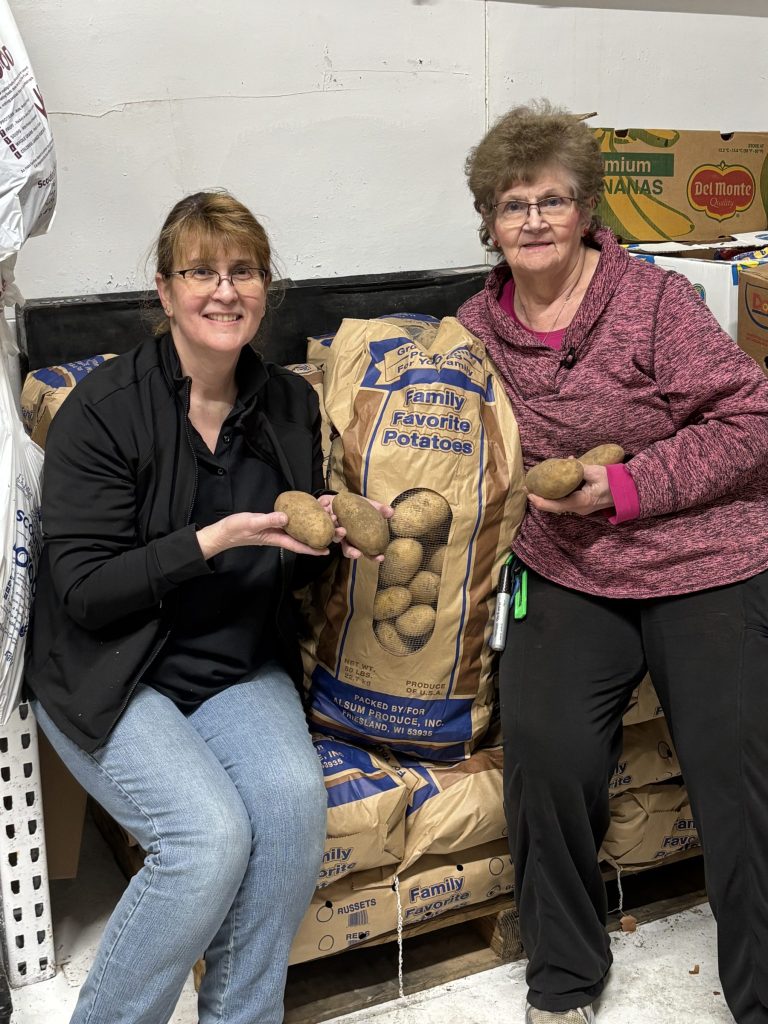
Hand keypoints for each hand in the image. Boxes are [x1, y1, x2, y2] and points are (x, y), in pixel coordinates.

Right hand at [196, 511, 329, 559]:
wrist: (225, 531)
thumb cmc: (237, 529)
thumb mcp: (253, 522)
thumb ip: (269, 520)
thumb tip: (286, 518)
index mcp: (277, 538)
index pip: (299, 545)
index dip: (314, 548)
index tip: (329, 549)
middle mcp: (281, 535)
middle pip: (305, 538)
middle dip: (322, 536)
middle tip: (339, 531)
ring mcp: (278, 530)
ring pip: (301, 531)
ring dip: (316, 527)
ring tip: (332, 521)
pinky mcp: (275, 524)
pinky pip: (293, 524)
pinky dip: (304, 521)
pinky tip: (311, 516)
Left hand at [316, 493, 393, 560]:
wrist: (337, 497)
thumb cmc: (355, 505)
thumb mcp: (369, 506)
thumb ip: (379, 509)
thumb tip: (391, 511)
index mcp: (357, 538)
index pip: (366, 551)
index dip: (373, 556)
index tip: (380, 557)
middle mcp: (344, 538)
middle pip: (347, 550)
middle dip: (352, 553)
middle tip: (358, 553)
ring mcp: (333, 532)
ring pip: (334, 537)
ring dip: (338, 534)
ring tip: (343, 530)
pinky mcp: (322, 523)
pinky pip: (322, 522)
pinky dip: (327, 514)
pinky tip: (329, 507)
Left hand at [527, 463, 613, 516]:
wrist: (628, 491)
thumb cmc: (613, 481)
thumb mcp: (596, 472)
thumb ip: (579, 468)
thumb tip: (565, 462)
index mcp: (580, 502)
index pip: (554, 505)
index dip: (539, 500)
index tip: (528, 492)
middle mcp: (578, 508)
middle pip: (553, 505)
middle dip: (540, 495)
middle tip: (528, 485)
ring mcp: (580, 507)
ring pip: (558, 502)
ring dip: (548, 492)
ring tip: (537, 482)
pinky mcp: (581, 503)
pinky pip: (565, 498)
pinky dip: (558, 489)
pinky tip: (557, 476)